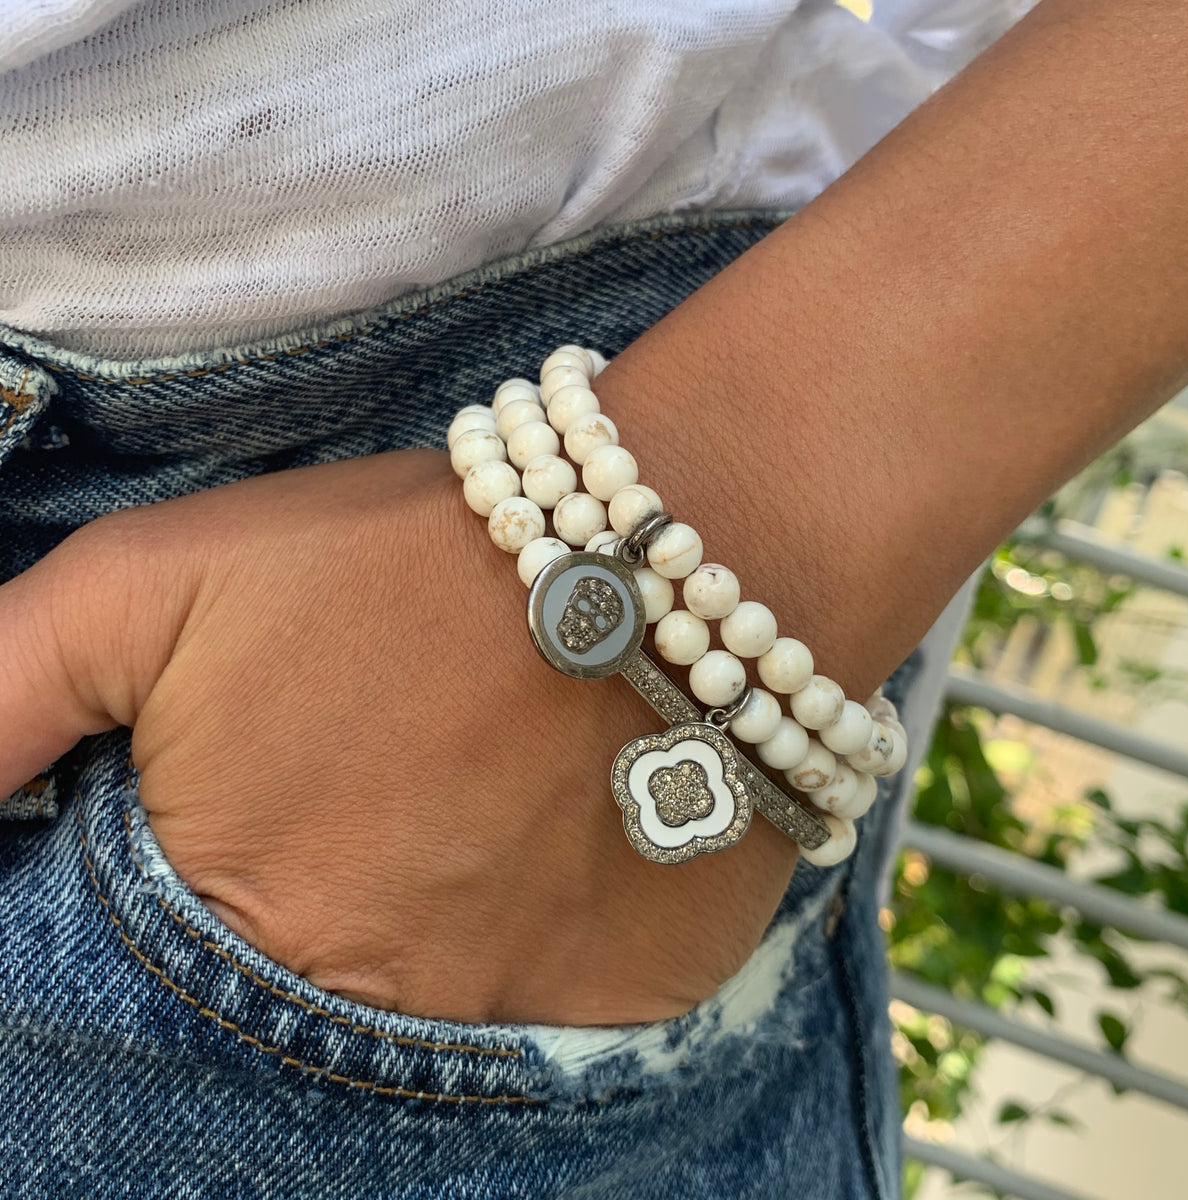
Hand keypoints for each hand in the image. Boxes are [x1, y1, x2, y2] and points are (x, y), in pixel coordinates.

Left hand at [0, 447, 799, 1024]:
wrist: (665, 551)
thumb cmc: (402, 557)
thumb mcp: (153, 583)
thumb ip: (1, 690)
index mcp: (244, 926)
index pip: (159, 998)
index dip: (207, 901)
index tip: (264, 823)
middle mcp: (379, 1015)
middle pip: (305, 1012)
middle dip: (322, 915)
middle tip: (376, 810)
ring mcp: (514, 1027)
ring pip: (434, 1020)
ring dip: (433, 930)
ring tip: (466, 818)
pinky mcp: (629, 1010)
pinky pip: (556, 1018)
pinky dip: (542, 948)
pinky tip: (552, 851)